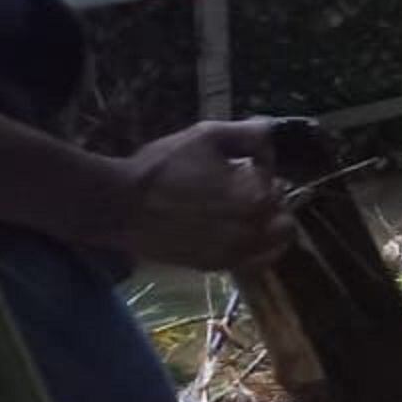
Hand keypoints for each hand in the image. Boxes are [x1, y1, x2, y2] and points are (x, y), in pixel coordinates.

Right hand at [113, 119, 297, 270]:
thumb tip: (272, 140)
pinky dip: (255, 249)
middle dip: (270, 202)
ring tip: (244, 212)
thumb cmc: (163, 167)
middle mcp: (251, 231)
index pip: (278, 184)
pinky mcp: (214, 267)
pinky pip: (253, 263)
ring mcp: (233, 254)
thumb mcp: (208, 135)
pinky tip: (238, 233)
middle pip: (283, 216)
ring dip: (267, 227)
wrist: (118, 206)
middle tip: (246, 190)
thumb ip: (251, 134)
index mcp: (255, 197)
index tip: (243, 165)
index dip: (264, 171)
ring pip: (275, 244)